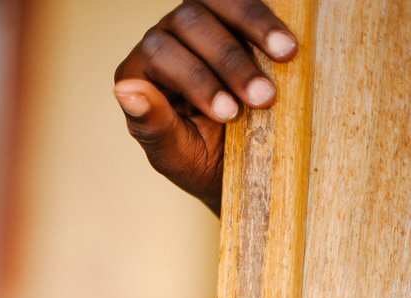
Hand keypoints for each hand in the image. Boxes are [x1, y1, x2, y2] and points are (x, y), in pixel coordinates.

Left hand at [114, 2, 297, 213]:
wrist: (237, 165)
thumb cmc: (199, 163)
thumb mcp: (175, 155)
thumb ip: (151, 124)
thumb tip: (124, 90)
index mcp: (139, 72)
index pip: (160, 54)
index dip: (196, 79)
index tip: (230, 112)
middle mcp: (164, 38)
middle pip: (190, 22)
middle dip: (229, 61)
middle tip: (263, 98)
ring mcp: (198, 22)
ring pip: (219, 2)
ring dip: (254, 27)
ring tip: (285, 57)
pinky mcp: (231, 16)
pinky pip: (246, 2)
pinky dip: (268, 19)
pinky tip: (289, 44)